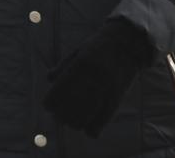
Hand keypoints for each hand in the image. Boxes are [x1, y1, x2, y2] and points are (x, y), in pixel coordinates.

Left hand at [42, 19, 152, 136]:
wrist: (128, 42)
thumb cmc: (98, 46)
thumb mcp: (78, 51)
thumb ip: (63, 65)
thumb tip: (48, 78)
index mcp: (81, 63)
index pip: (61, 87)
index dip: (52, 100)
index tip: (47, 106)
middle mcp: (94, 75)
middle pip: (74, 102)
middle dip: (63, 114)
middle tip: (58, 117)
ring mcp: (107, 85)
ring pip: (89, 111)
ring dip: (77, 121)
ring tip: (71, 124)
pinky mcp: (118, 94)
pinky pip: (107, 115)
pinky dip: (97, 126)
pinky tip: (89, 132)